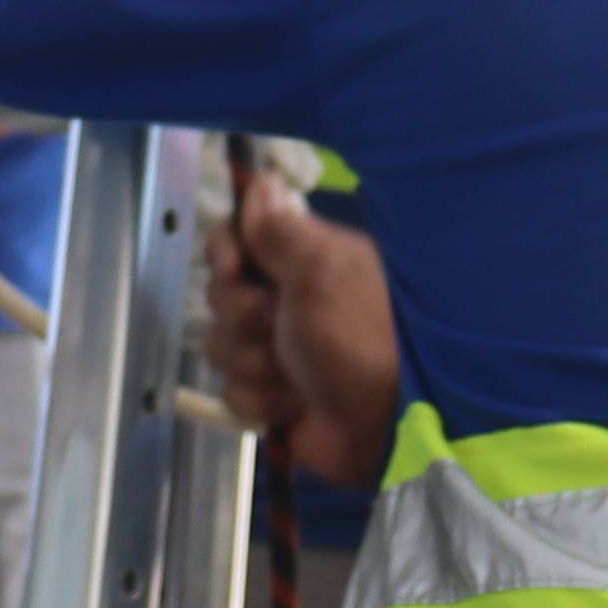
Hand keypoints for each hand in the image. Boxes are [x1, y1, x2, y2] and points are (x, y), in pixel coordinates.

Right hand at [216, 173, 399, 490]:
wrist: (387, 424)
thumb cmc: (360, 339)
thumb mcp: (322, 273)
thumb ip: (282, 231)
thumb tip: (261, 183)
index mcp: (303, 260)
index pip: (237, 239)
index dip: (224, 253)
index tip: (234, 268)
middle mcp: (287, 300)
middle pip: (221, 296)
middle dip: (246, 319)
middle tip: (282, 328)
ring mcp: (276, 349)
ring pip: (221, 347)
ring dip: (257, 365)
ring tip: (297, 376)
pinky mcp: (270, 394)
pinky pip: (233, 392)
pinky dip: (262, 401)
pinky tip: (294, 404)